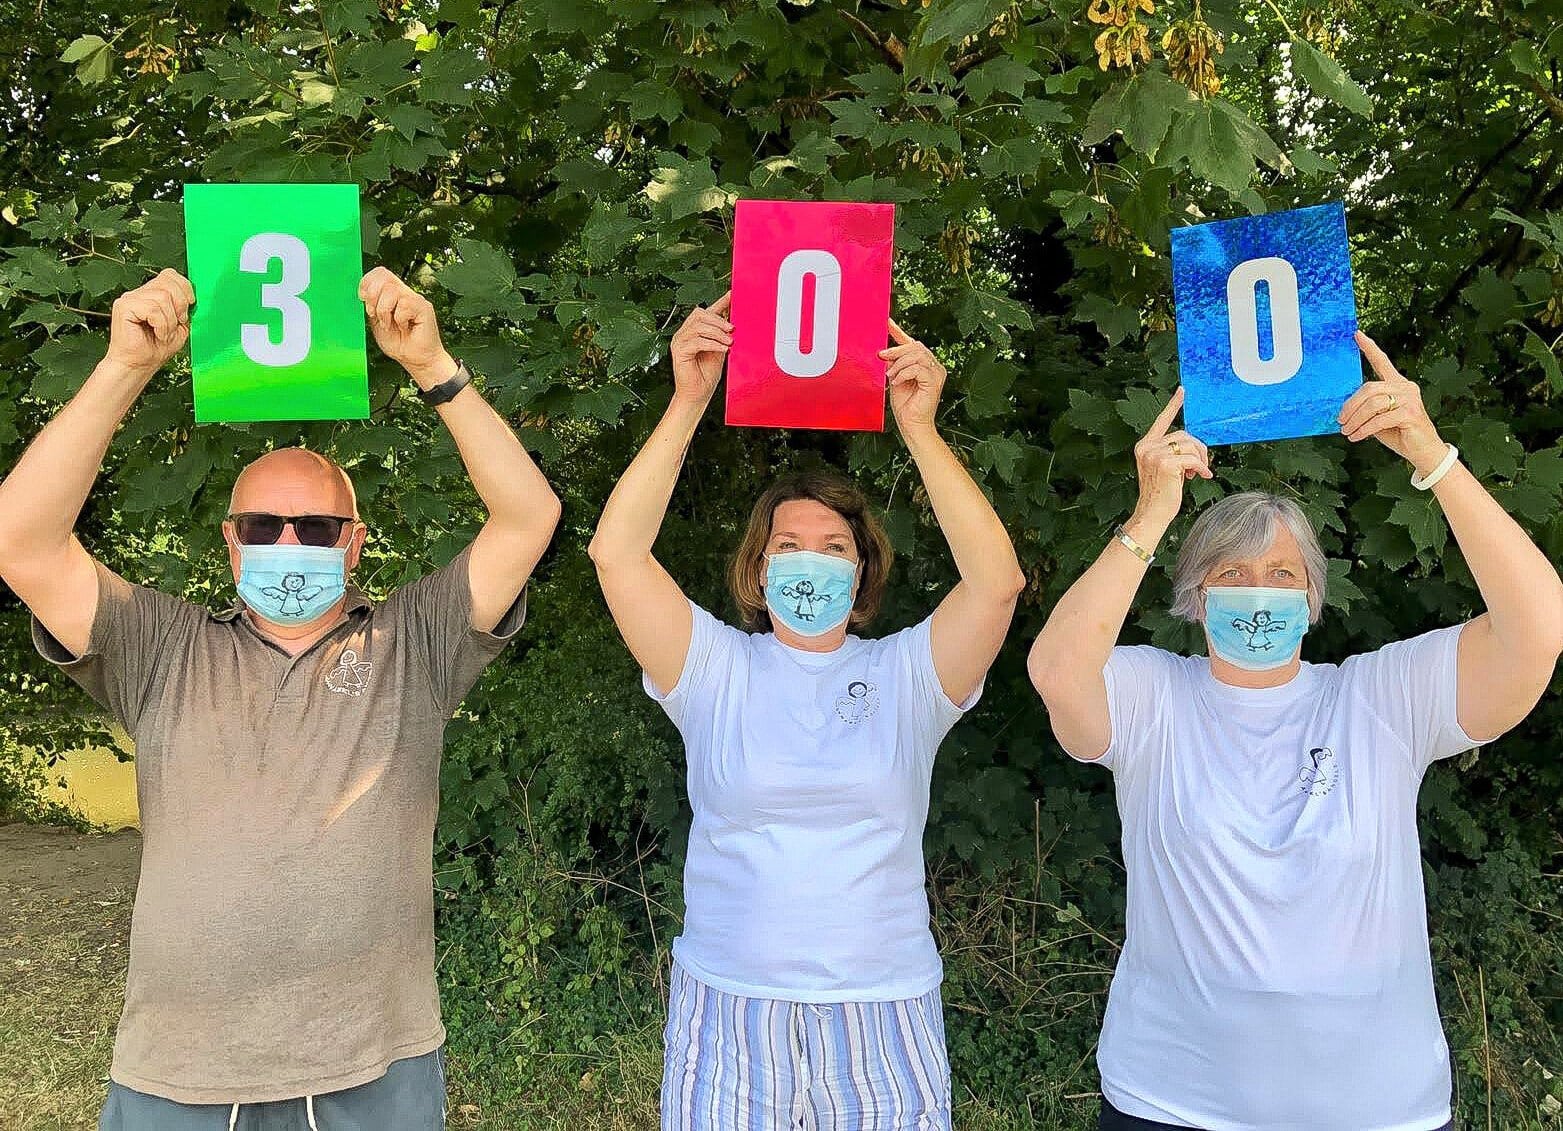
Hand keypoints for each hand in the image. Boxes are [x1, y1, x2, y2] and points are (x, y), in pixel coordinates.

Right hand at [103, 269, 193, 380]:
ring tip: (164, 332)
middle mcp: (140, 293)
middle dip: (180, 306)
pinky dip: (162, 325)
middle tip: (176, 324)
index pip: (170, 275)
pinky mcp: (124, 307)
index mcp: (152, 294)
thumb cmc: (156, 348)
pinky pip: (153, 308)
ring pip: (162, 297)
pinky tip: (157, 334)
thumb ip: (185, 308)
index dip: (185, 288)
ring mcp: (130, 298)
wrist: (139, 365)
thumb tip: (194, 296)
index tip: (190, 306)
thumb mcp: (180, 325)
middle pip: (168, 282)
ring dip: (170, 321)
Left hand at [359, 267, 452, 388]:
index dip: (367, 282)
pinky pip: (405, 305)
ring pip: (392, 290)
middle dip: (372, 296)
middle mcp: (404, 292)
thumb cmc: (398, 343)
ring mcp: (415, 299)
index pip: (379, 273)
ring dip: (384, 312)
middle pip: (384, 275)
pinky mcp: (424, 308)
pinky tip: (405, 327)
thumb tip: (363, 293)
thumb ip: (371, 306)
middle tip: (375, 315)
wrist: (415, 360)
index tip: (363, 300)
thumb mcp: (376, 322)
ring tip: (390, 325)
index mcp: (392, 294)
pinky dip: (399, 320)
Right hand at [669, 291, 731, 403]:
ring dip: (717, 333)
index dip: (720, 301)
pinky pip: (697, 341)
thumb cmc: (707, 374)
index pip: (707, 311)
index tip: (733, 295)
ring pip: (699, 326)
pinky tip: (722, 349)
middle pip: (700, 314)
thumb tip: (735, 323)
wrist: (697, 395)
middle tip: (732, 330)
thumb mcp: (720, 350)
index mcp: (695, 331)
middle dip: (719, 320)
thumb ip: (724, 336)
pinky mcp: (679, 351)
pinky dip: (712, 344)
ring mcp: (680, 341)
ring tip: (729, 342)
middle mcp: (685, 333)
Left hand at [882, 319, 944, 436]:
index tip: (887, 323)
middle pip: (915, 346)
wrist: (911, 424)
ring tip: (891, 376)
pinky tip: (897, 381)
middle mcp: (934, 366)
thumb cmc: (905, 405)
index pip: (912, 344)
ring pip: (916, 355)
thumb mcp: (895, 378)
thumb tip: (886, 352)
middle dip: (896, 350)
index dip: (899, 332)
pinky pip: (918, 368)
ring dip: (899, 364)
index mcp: (925, 364)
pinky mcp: (935, 381)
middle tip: (882, 357)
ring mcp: (937, 373)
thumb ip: (894, 364)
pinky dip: (904, 373)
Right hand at [1130, 387, 1211, 532]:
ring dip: (1200, 459)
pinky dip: (1201, 467)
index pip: (1162, 420)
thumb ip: (1173, 453)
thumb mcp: (1164, 468)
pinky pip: (1193, 458)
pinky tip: (1201, 476)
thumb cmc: (1161, 494)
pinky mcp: (1166, 463)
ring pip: (1190, 445)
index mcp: (1145, 446)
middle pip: (1184, 435)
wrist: (1151, 514)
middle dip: (1198, 449)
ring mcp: (1154, 454)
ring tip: (1197, 473)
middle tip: (1200, 466)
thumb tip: (1193, 446)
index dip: (1174, 405)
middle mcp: (1147, 447)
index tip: (1183, 391)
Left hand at [1341, 332, 1446, 473]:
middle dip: (1350, 406)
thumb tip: (1343, 409)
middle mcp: (1405, 387)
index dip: (1369, 348)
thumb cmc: (1399, 433)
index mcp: (1397, 384)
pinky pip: (1379, 419)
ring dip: (1355, 420)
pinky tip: (1357, 436)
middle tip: (1341, 421)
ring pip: (1372, 404)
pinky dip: (1364, 429)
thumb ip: (1367, 408)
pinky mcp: (1410, 413)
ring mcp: (1410, 399)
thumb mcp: (1378, 418)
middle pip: (1369, 388)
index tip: (1356, 334)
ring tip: (1347, 432)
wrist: (1423, 451)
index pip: (1382, 362)